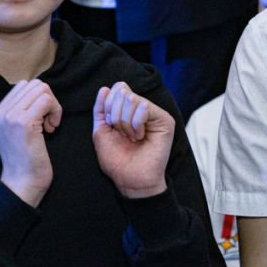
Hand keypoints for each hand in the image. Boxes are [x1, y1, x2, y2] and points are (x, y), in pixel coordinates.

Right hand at [0, 79, 59, 206]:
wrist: (22, 184)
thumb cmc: (26, 161)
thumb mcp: (17, 132)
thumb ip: (22, 112)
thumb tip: (41, 92)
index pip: (24, 85)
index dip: (40, 99)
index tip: (42, 120)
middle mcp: (1, 111)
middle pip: (35, 84)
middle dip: (49, 100)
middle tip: (49, 123)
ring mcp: (11, 116)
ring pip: (42, 89)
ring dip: (53, 106)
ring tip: (50, 126)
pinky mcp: (24, 122)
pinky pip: (47, 100)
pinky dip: (56, 112)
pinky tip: (52, 130)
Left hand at [90, 82, 171, 198]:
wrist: (130, 179)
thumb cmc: (116, 159)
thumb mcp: (101, 131)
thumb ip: (101, 109)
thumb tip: (104, 88)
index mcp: (128, 109)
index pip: (118, 88)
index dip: (109, 105)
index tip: (111, 126)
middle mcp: (142, 108)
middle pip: (123, 92)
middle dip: (116, 116)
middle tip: (123, 134)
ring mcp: (155, 113)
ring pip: (132, 99)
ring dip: (126, 123)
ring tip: (133, 138)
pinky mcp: (165, 120)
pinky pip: (144, 108)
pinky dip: (136, 124)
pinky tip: (141, 137)